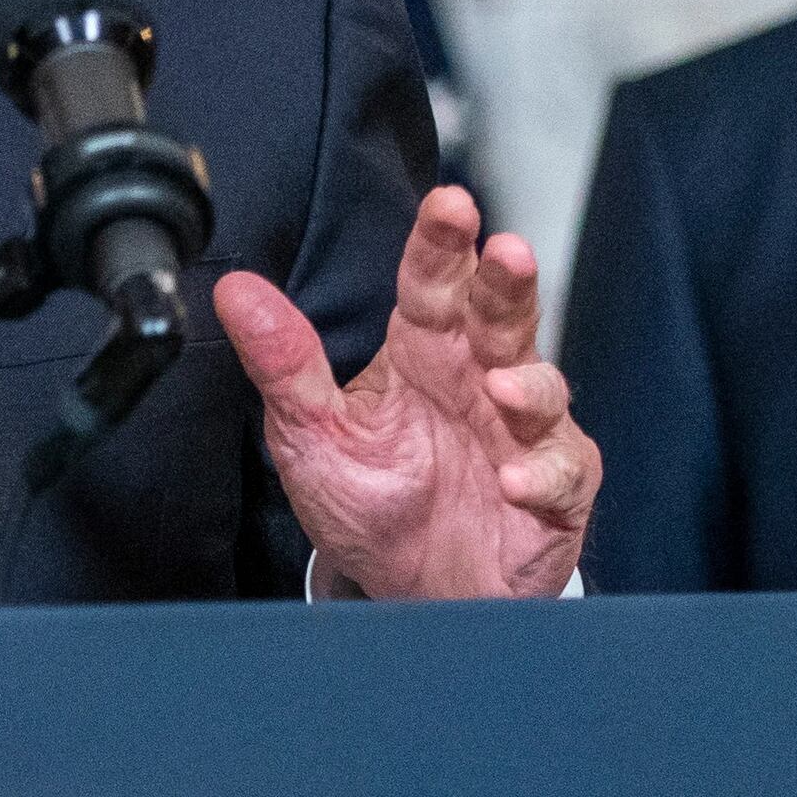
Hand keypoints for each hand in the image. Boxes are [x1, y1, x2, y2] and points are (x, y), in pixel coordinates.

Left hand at [215, 185, 598, 600]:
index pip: (431, 286)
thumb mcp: (311, 434)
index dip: (440, 245)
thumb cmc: (372, 501)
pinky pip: (561, 471)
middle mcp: (478, 379)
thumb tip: (235, 290)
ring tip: (504, 390)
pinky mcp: (555, 488)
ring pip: (544, 387)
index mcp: (422, 354)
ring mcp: (523, 432)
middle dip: (507, 282)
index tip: (448, 204)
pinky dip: (542, 474)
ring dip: (531, 385)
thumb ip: (284, 364)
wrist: (413, 592)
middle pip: (501, 316)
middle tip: (505, 251)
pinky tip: (514, 480)